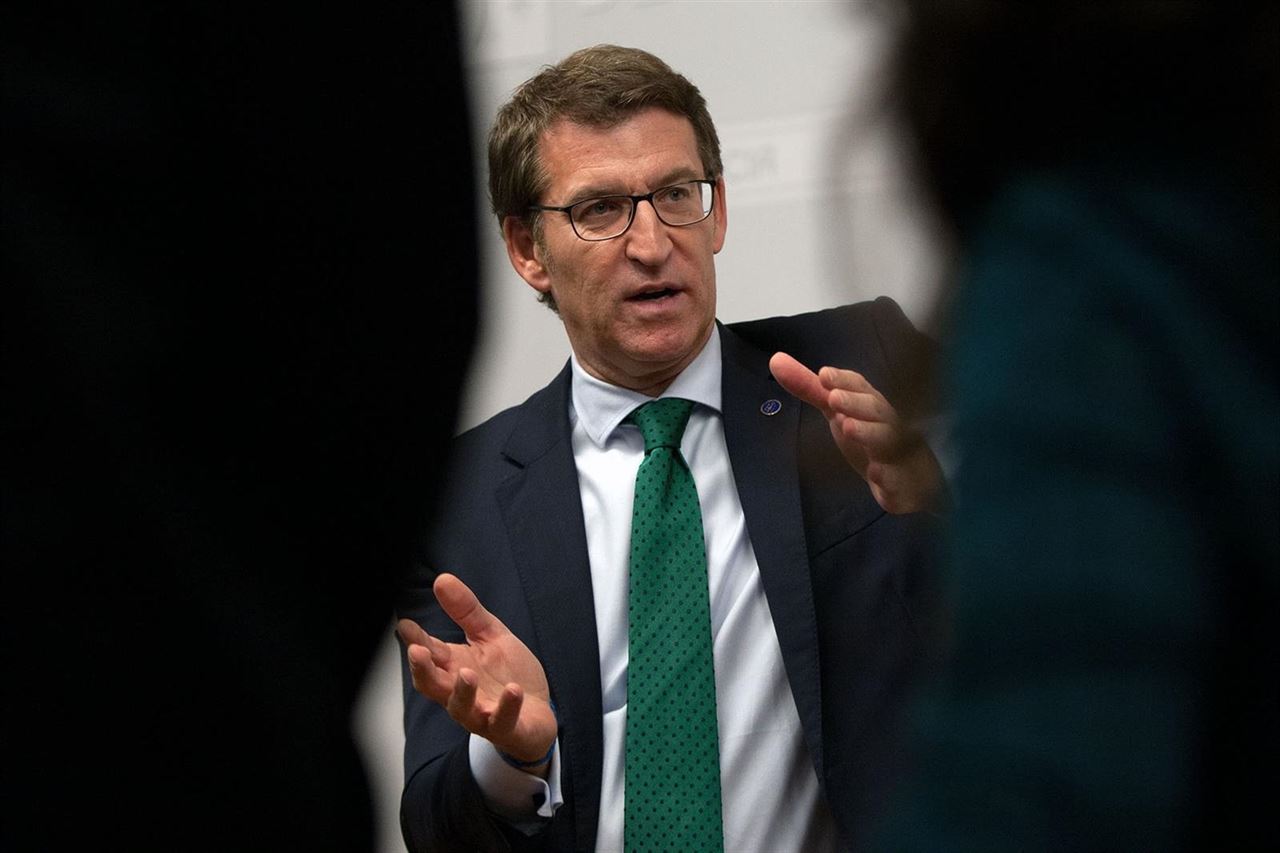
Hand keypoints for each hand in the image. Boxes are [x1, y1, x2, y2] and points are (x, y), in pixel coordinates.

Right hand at [397, 573, 556, 772]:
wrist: (539, 712)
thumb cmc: (508, 675)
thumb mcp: (490, 636)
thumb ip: (467, 612)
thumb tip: (442, 579)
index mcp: (455, 668)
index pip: (431, 654)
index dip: (417, 641)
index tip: (405, 626)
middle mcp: (463, 693)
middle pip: (433, 686)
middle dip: (423, 670)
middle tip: (417, 651)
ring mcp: (483, 713)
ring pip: (462, 709)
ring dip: (462, 692)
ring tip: (467, 673)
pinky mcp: (508, 729)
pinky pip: (503, 722)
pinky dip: (506, 707)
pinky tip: (513, 691)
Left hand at [770, 351, 942, 513]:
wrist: (910, 477)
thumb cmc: (869, 434)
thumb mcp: (838, 411)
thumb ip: (810, 388)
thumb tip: (776, 360)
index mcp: (870, 404)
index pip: (860, 387)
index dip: (844, 380)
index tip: (823, 374)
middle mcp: (887, 424)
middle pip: (876, 410)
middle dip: (855, 403)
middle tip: (833, 398)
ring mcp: (897, 454)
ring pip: (887, 441)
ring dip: (869, 433)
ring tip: (847, 427)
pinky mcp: (901, 483)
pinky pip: (898, 480)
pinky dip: (888, 476)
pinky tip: (876, 473)